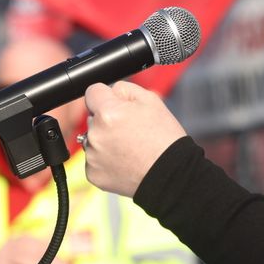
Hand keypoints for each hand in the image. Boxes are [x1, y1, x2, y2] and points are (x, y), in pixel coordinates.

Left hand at [83, 81, 186, 196]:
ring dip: (104, 139)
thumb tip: (110, 91)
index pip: (92, 92)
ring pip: (92, 138)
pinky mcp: (93, 174)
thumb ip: (123, 89)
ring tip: (128, 147)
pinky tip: (124, 161)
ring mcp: (92, 156)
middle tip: (129, 129)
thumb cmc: (164, 137)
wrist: (170, 174)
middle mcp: (95, 134)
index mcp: (107, 113)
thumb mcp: (150, 100)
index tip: (114, 104)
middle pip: (93, 117)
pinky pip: (94, 159)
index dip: (105, 95)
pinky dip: (105, 159)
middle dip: (107, 119)